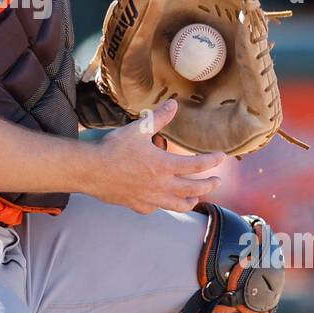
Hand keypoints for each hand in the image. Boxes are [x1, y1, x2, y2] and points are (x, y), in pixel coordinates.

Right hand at [89, 99, 223, 214]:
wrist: (91, 171)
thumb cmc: (113, 149)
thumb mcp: (138, 129)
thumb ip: (159, 118)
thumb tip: (174, 104)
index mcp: (164, 165)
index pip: (196, 165)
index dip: (212, 161)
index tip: (222, 158)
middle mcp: (161, 185)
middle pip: (193, 189)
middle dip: (208, 185)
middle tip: (216, 182)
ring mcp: (150, 198)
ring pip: (177, 205)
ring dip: (190, 201)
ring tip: (196, 198)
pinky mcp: (137, 205)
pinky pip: (155, 208)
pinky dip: (163, 205)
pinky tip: (162, 201)